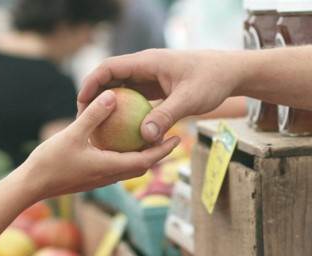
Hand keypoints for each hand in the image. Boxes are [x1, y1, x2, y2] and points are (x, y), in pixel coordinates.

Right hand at [24, 90, 179, 199]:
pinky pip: (114, 165)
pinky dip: (124, 154)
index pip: (145, 160)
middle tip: (170, 136)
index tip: (177, 138)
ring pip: (128, 167)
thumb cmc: (50, 162)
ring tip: (148, 137)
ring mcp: (99, 178)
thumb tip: (112, 95)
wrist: (31, 186)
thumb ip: (94, 115)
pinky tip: (118, 141)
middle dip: (158, 152)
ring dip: (141, 154)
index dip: (163, 150)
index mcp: (110, 167)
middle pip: (141, 165)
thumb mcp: (72, 134)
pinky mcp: (90, 177)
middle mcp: (109, 176)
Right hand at [78, 49, 239, 142]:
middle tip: (84, 120)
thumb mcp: (189, 99)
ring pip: (121, 90)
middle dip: (95, 97)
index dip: (91, 83)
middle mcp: (145, 68)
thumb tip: (144, 137)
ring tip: (97, 128)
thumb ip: (166, 116)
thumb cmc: (212, 80)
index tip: (81, 103)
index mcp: (147, 62)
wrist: (231, 73)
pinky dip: (126, 113)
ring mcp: (150, 78)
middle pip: (110, 79)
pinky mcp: (157, 88)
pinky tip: (122, 133)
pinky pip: (135, 100)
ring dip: (109, 106)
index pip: (109, 68)